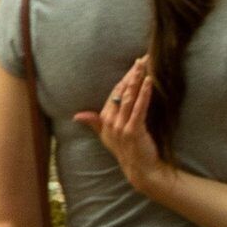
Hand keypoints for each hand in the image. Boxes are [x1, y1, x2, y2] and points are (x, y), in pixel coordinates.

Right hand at [79, 57, 176, 193]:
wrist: (139, 168)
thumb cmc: (126, 150)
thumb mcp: (107, 136)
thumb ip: (94, 122)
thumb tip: (77, 115)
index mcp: (105, 120)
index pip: (114, 93)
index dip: (125, 78)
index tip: (135, 64)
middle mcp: (111, 122)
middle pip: (122, 92)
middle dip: (132, 74)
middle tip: (142, 58)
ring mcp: (121, 126)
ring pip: (129, 97)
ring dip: (137, 79)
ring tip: (145, 65)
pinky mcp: (134, 130)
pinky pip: (139, 108)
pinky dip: (144, 93)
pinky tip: (149, 81)